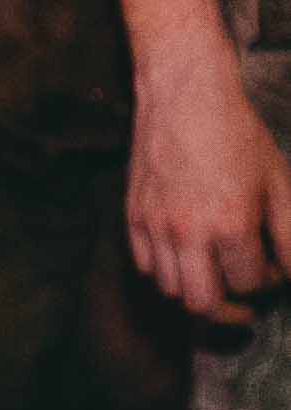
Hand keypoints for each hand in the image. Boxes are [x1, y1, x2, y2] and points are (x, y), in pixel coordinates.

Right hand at [126, 61, 290, 320]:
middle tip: (244, 307)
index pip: (251, 282)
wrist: (185, 98)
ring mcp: (155, 227)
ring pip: (171, 290)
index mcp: (231, 224)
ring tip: (215, 280)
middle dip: (229, 311)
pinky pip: (146, 266)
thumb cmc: (237, 135)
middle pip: (202, 304)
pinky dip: (167, 272)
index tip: (276, 269)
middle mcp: (188, 233)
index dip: (271, 282)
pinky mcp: (134, 217)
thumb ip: (290, 231)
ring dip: (197, 292)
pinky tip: (186, 258)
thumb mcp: (279, 180)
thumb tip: (290, 268)